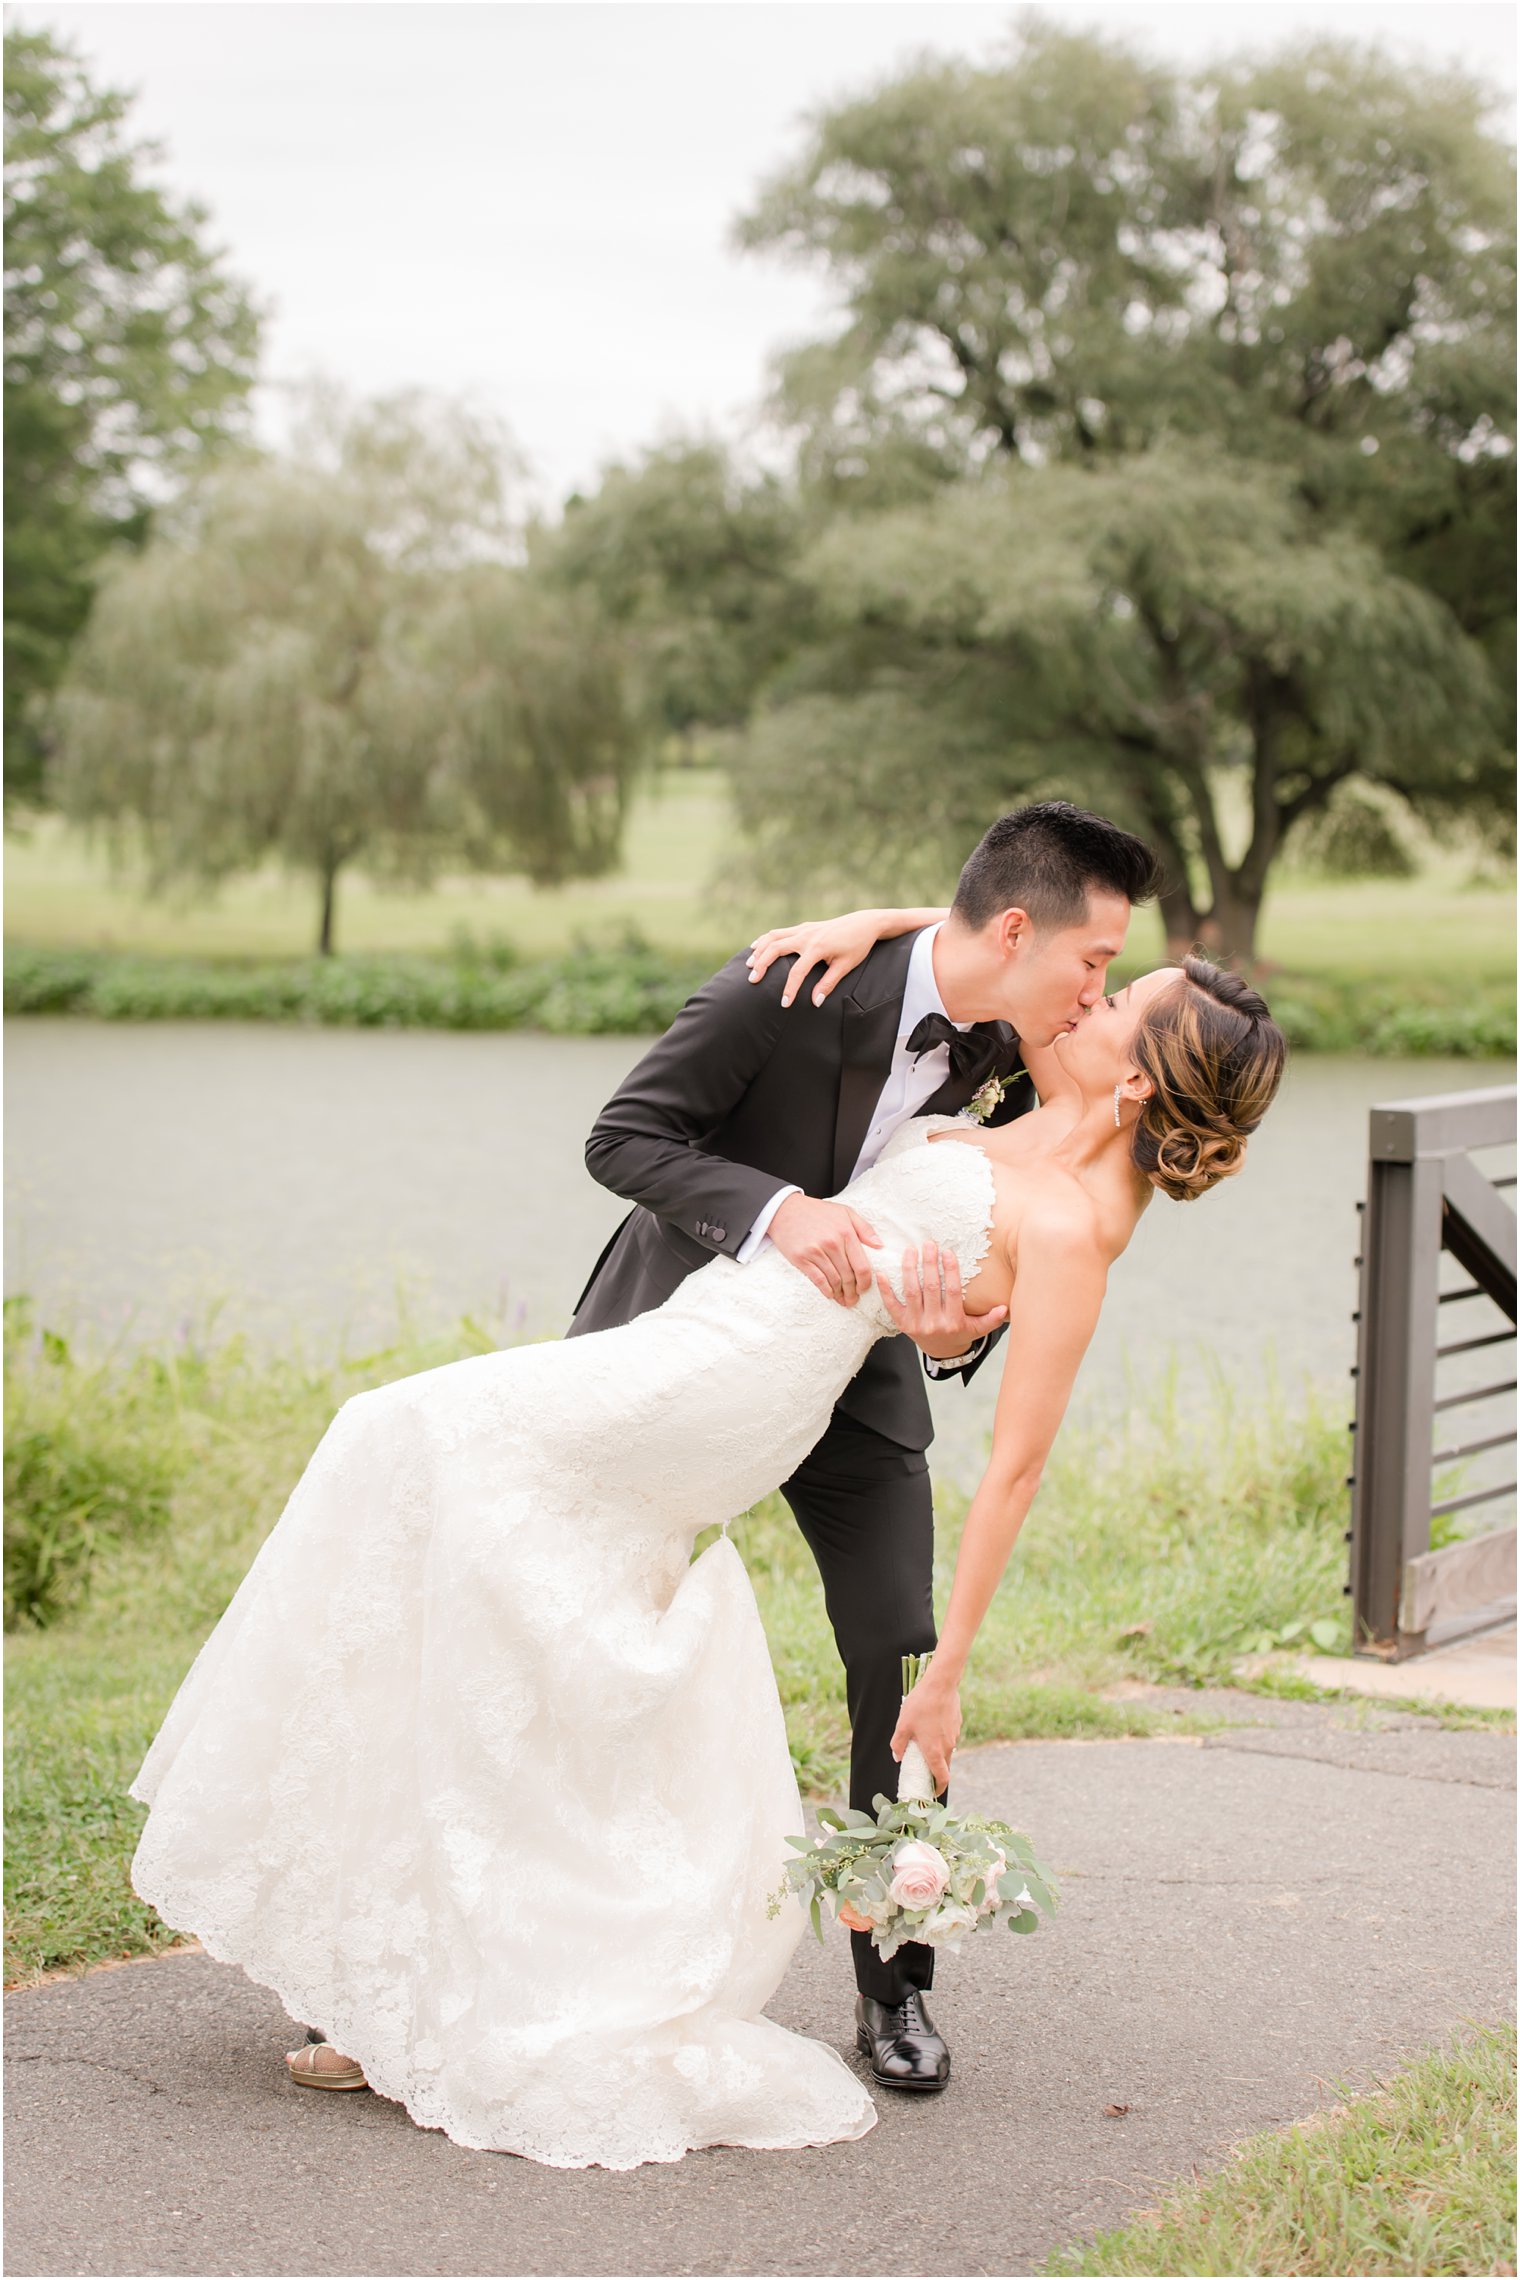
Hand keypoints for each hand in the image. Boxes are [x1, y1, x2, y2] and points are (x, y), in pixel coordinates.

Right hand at [746, 912, 881, 1007]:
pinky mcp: (803, 927)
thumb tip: (815, 1002)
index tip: (785, 1004)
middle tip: (752, 980)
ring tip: (748, 965)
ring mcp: (803, 930)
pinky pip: (778, 932)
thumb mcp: (846, 966)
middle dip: (762, 965)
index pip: (797, 971)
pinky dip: (765, 940)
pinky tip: (756, 948)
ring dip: (759, 950)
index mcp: (818, 947)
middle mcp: (806, 936)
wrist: (864, 923)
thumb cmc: (857, 946)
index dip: (790, 989)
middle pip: (776, 949)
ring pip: (773, 937)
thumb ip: (829, 984)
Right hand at [769, 1193, 882, 1306]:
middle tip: (853, 1299)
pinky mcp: (801, 1258)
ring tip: (843, 1300)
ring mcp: (815, 1251)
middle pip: (848, 1277)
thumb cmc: (818, 1211)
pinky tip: (830, 1294)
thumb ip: (865, 1228)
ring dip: (840, 1294)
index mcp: (846, 1233)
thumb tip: (880, 1245)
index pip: (862, 1266)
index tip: (864, 1289)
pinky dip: (826, 1290)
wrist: (786, 1210)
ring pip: (834, 1280)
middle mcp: (832, 1243)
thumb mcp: (845, 1212)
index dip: (865, 1283)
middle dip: (853, 1292)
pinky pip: (818, 1280)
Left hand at [874, 1240, 1007, 1360]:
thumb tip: (1005, 1308)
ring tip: (910, 1250)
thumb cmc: (959, 1334)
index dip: (950, 1270)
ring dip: (909, 1269)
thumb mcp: (978, 1329)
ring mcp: (915, 1323)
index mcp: (953, 1321)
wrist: (940, 1353)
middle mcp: (933, 1323)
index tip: (948, 1252)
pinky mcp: (902, 1323)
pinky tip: (882, 1273)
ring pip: (911, 1292)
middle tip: (928, 1244)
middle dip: (928, 1264)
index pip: (951, 1291)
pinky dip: (885, 1289)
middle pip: (930, 1288)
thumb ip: (991, 1319)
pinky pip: (891, 1305)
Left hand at [892, 1668, 961, 1794]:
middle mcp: (948, 1747)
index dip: (938, 1788)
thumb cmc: (920, 1705)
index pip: (942, 1778)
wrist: (941, 1684)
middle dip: (935, 1772)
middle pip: (944, 1767)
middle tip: (923, 1769)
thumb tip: (897, 1756)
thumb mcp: (903, 1725)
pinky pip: (949, 1737)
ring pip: (947, 1751)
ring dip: (937, 1752)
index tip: (932, 1791)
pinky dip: (941, 1738)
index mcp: (934, 1751)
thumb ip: (898, 1744)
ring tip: (923, 1741)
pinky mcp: (957, 1724)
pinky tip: (930, 1724)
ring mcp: (954, 1735)